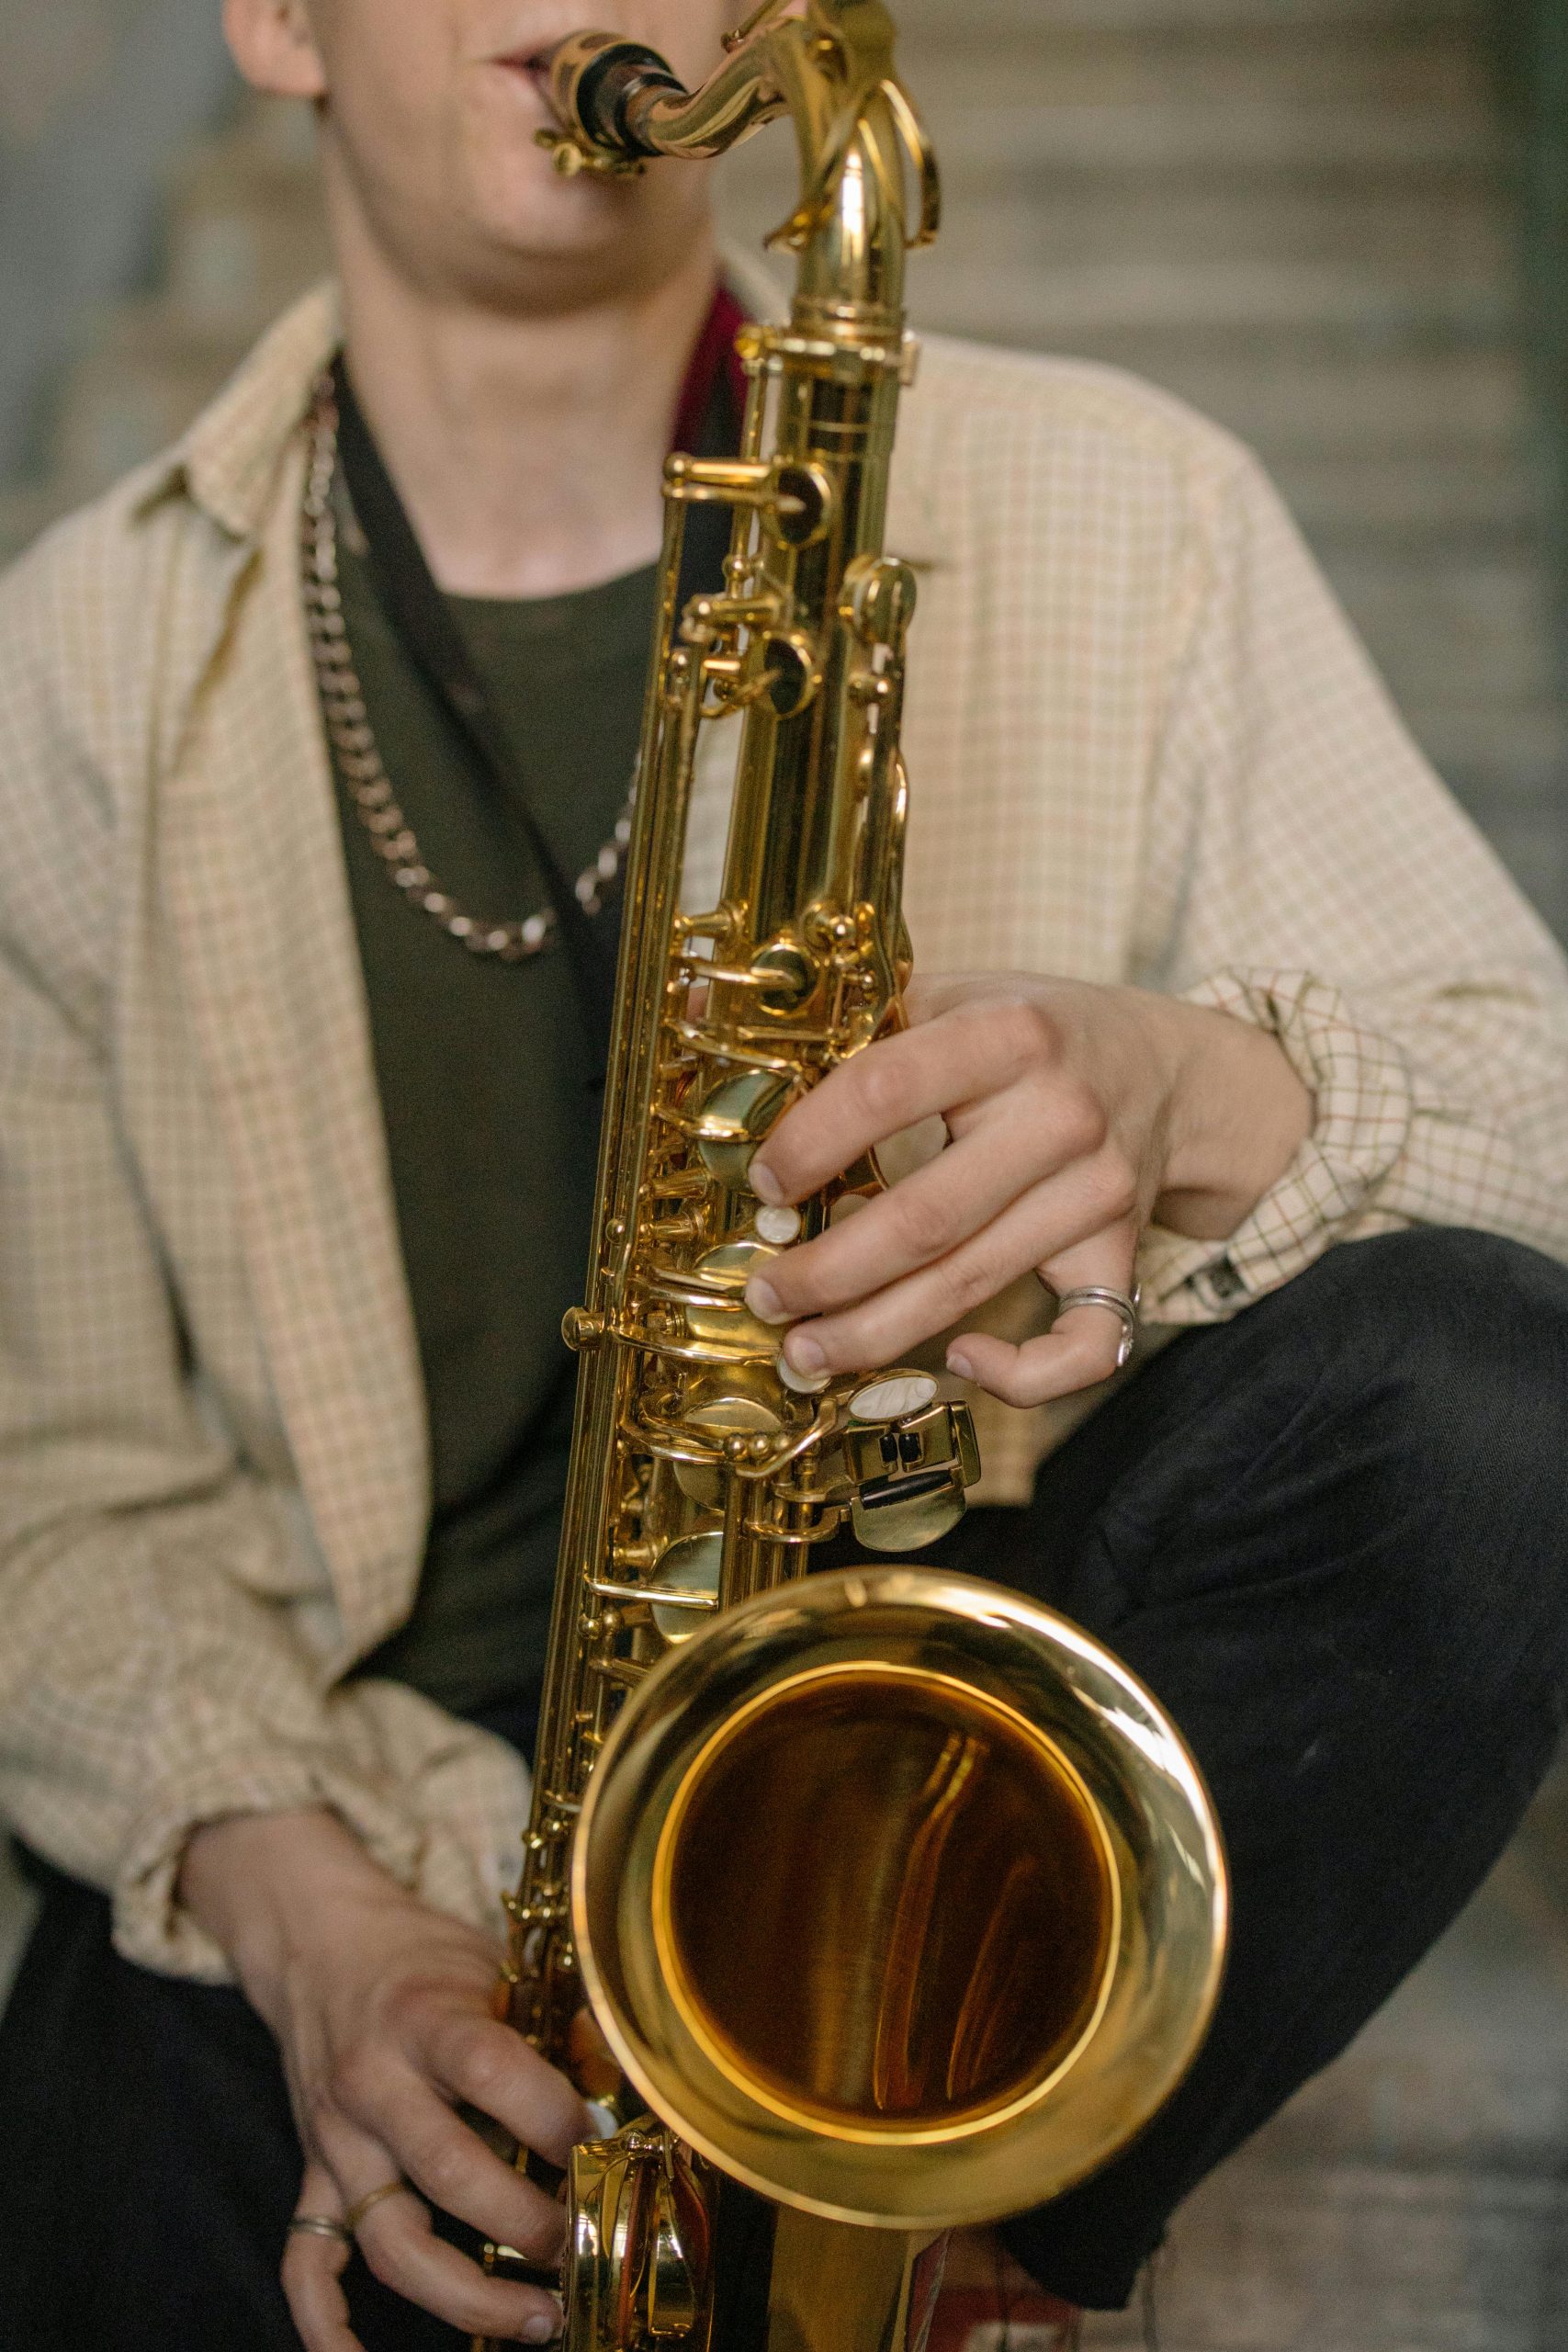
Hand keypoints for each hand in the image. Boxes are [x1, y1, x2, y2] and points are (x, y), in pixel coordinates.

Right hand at [180, 1809, 588, 2348]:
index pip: (492, 2072)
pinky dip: (326, 2324)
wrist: (317, 1941)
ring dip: (465, 2295)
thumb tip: (621, 2081)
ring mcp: (339, 2138)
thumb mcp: (493, 1962)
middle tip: (583, 2244)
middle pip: (448, 2171)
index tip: (603, 2147)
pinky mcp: (314, 2172)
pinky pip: (306, 2262)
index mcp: (426, 2018)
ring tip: (537, 2318)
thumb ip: (554, 2018)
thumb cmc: (422, 1957)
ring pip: (389, 2240)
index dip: (555, 2118)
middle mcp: (375, 2083)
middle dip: (526, 2222)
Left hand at [744, 974, 1311, 1407]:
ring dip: (876, 1333)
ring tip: (805, 1351)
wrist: (1172, 1070)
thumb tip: (697, 1012)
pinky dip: (1022, 1375)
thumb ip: (848, 1012)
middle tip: (765, 1298)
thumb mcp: (954, 992)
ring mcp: (1099, 1193)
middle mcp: (1062, 1115)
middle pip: (923, 1218)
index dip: (809, 1145)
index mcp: (1008, 1034)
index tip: (764, 1185)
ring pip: (973, 1284)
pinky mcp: (1125, 1255)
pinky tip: (959, 1363)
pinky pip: (1084, 1343)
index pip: (885, 1091)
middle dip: (827, 1273)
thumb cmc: (1034, 1034)